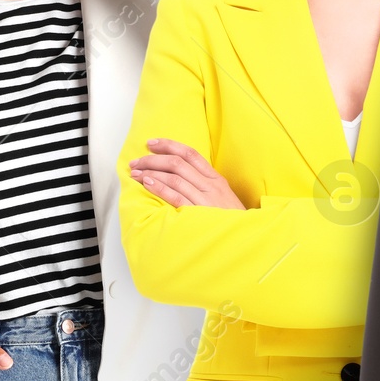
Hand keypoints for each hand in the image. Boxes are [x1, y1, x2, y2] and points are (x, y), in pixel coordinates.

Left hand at [129, 139, 243, 208]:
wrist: (243, 237)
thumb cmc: (229, 218)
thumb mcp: (221, 196)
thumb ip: (203, 184)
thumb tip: (178, 174)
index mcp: (215, 178)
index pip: (190, 154)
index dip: (169, 145)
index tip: (151, 143)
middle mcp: (210, 185)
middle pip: (178, 163)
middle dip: (153, 159)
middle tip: (136, 161)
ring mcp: (205, 199)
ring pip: (174, 178)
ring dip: (151, 173)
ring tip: (136, 173)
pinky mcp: (198, 213)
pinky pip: (176, 197)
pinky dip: (160, 188)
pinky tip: (147, 184)